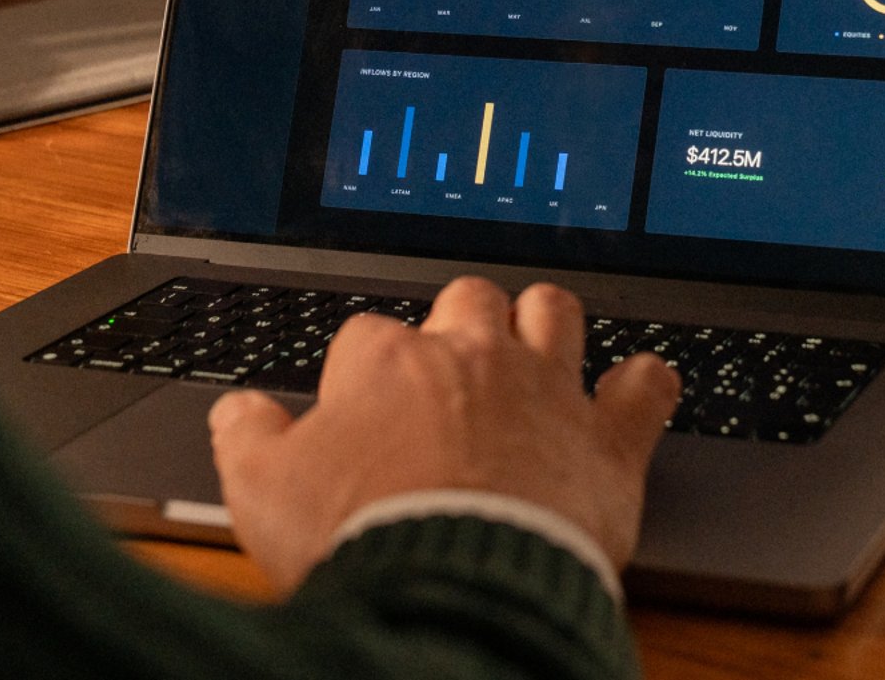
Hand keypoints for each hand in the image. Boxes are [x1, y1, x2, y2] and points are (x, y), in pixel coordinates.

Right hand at [208, 276, 680, 592]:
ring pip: (554, 314)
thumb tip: (239, 413)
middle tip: (453, 361)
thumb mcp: (264, 491)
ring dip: (545, 324)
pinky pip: (643, 386)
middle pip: (468, 300)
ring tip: (537, 345)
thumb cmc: (361, 537)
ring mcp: (545, 392)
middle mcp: (471, 359)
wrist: (451, 585)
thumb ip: (248, 439)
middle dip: (460, 320)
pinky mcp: (606, 439)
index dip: (367, 367)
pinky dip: (645, 384)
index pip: (370, 336)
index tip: (366, 399)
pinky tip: (639, 387)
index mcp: (388, 365)